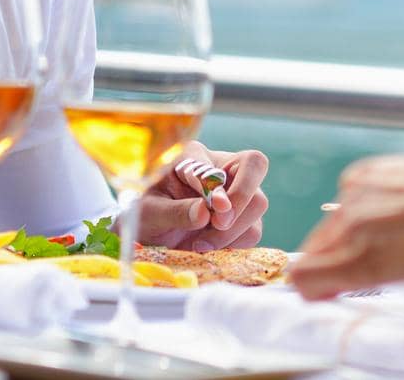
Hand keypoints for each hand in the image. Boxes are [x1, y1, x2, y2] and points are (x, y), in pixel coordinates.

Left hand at [137, 143, 268, 249]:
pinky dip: (233, 244)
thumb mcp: (150, 213)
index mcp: (195, 156)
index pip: (228, 157)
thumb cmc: (145, 216)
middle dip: (238, 207)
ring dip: (231, 232)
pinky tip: (207, 246)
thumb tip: (205, 212)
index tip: (217, 212)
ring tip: (198, 245)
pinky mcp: (240, 217)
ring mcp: (235, 191)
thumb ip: (176, 210)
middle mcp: (220, 167)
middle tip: (214, 227)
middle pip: (255, 171)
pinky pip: (252, 231)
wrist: (145, 235)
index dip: (231, 186)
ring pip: (258, 204)